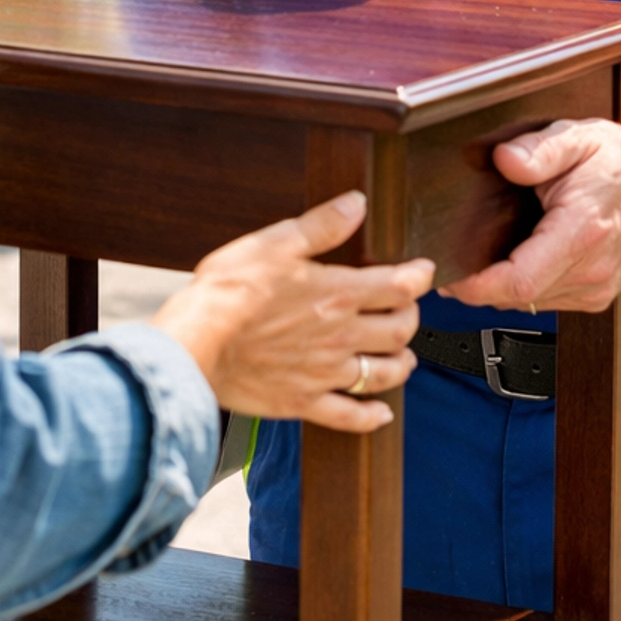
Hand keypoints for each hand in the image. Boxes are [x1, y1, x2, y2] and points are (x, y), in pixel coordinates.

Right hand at [152, 192, 433, 433]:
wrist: (196, 344)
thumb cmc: (230, 291)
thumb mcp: (275, 243)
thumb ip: (322, 225)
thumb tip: (357, 204)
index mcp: (337, 293)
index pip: (399, 286)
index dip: (419, 277)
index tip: (424, 271)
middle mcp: (341, 336)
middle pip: (399, 331)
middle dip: (411, 318)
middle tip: (407, 310)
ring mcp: (325, 373)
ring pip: (384, 374)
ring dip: (401, 364)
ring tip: (403, 356)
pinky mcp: (304, 401)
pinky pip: (350, 416)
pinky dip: (371, 416)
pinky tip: (381, 413)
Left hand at [445, 119, 620, 312]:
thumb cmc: (617, 161)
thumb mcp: (576, 137)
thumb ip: (538, 149)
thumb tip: (505, 159)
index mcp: (582, 230)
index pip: (520, 281)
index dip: (477, 286)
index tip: (449, 277)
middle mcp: (592, 268)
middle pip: (517, 297)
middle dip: (480, 283)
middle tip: (455, 260)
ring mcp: (596, 288)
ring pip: (529, 303)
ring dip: (502, 285)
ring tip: (488, 255)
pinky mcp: (596, 296)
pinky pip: (546, 300)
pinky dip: (526, 285)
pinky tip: (522, 257)